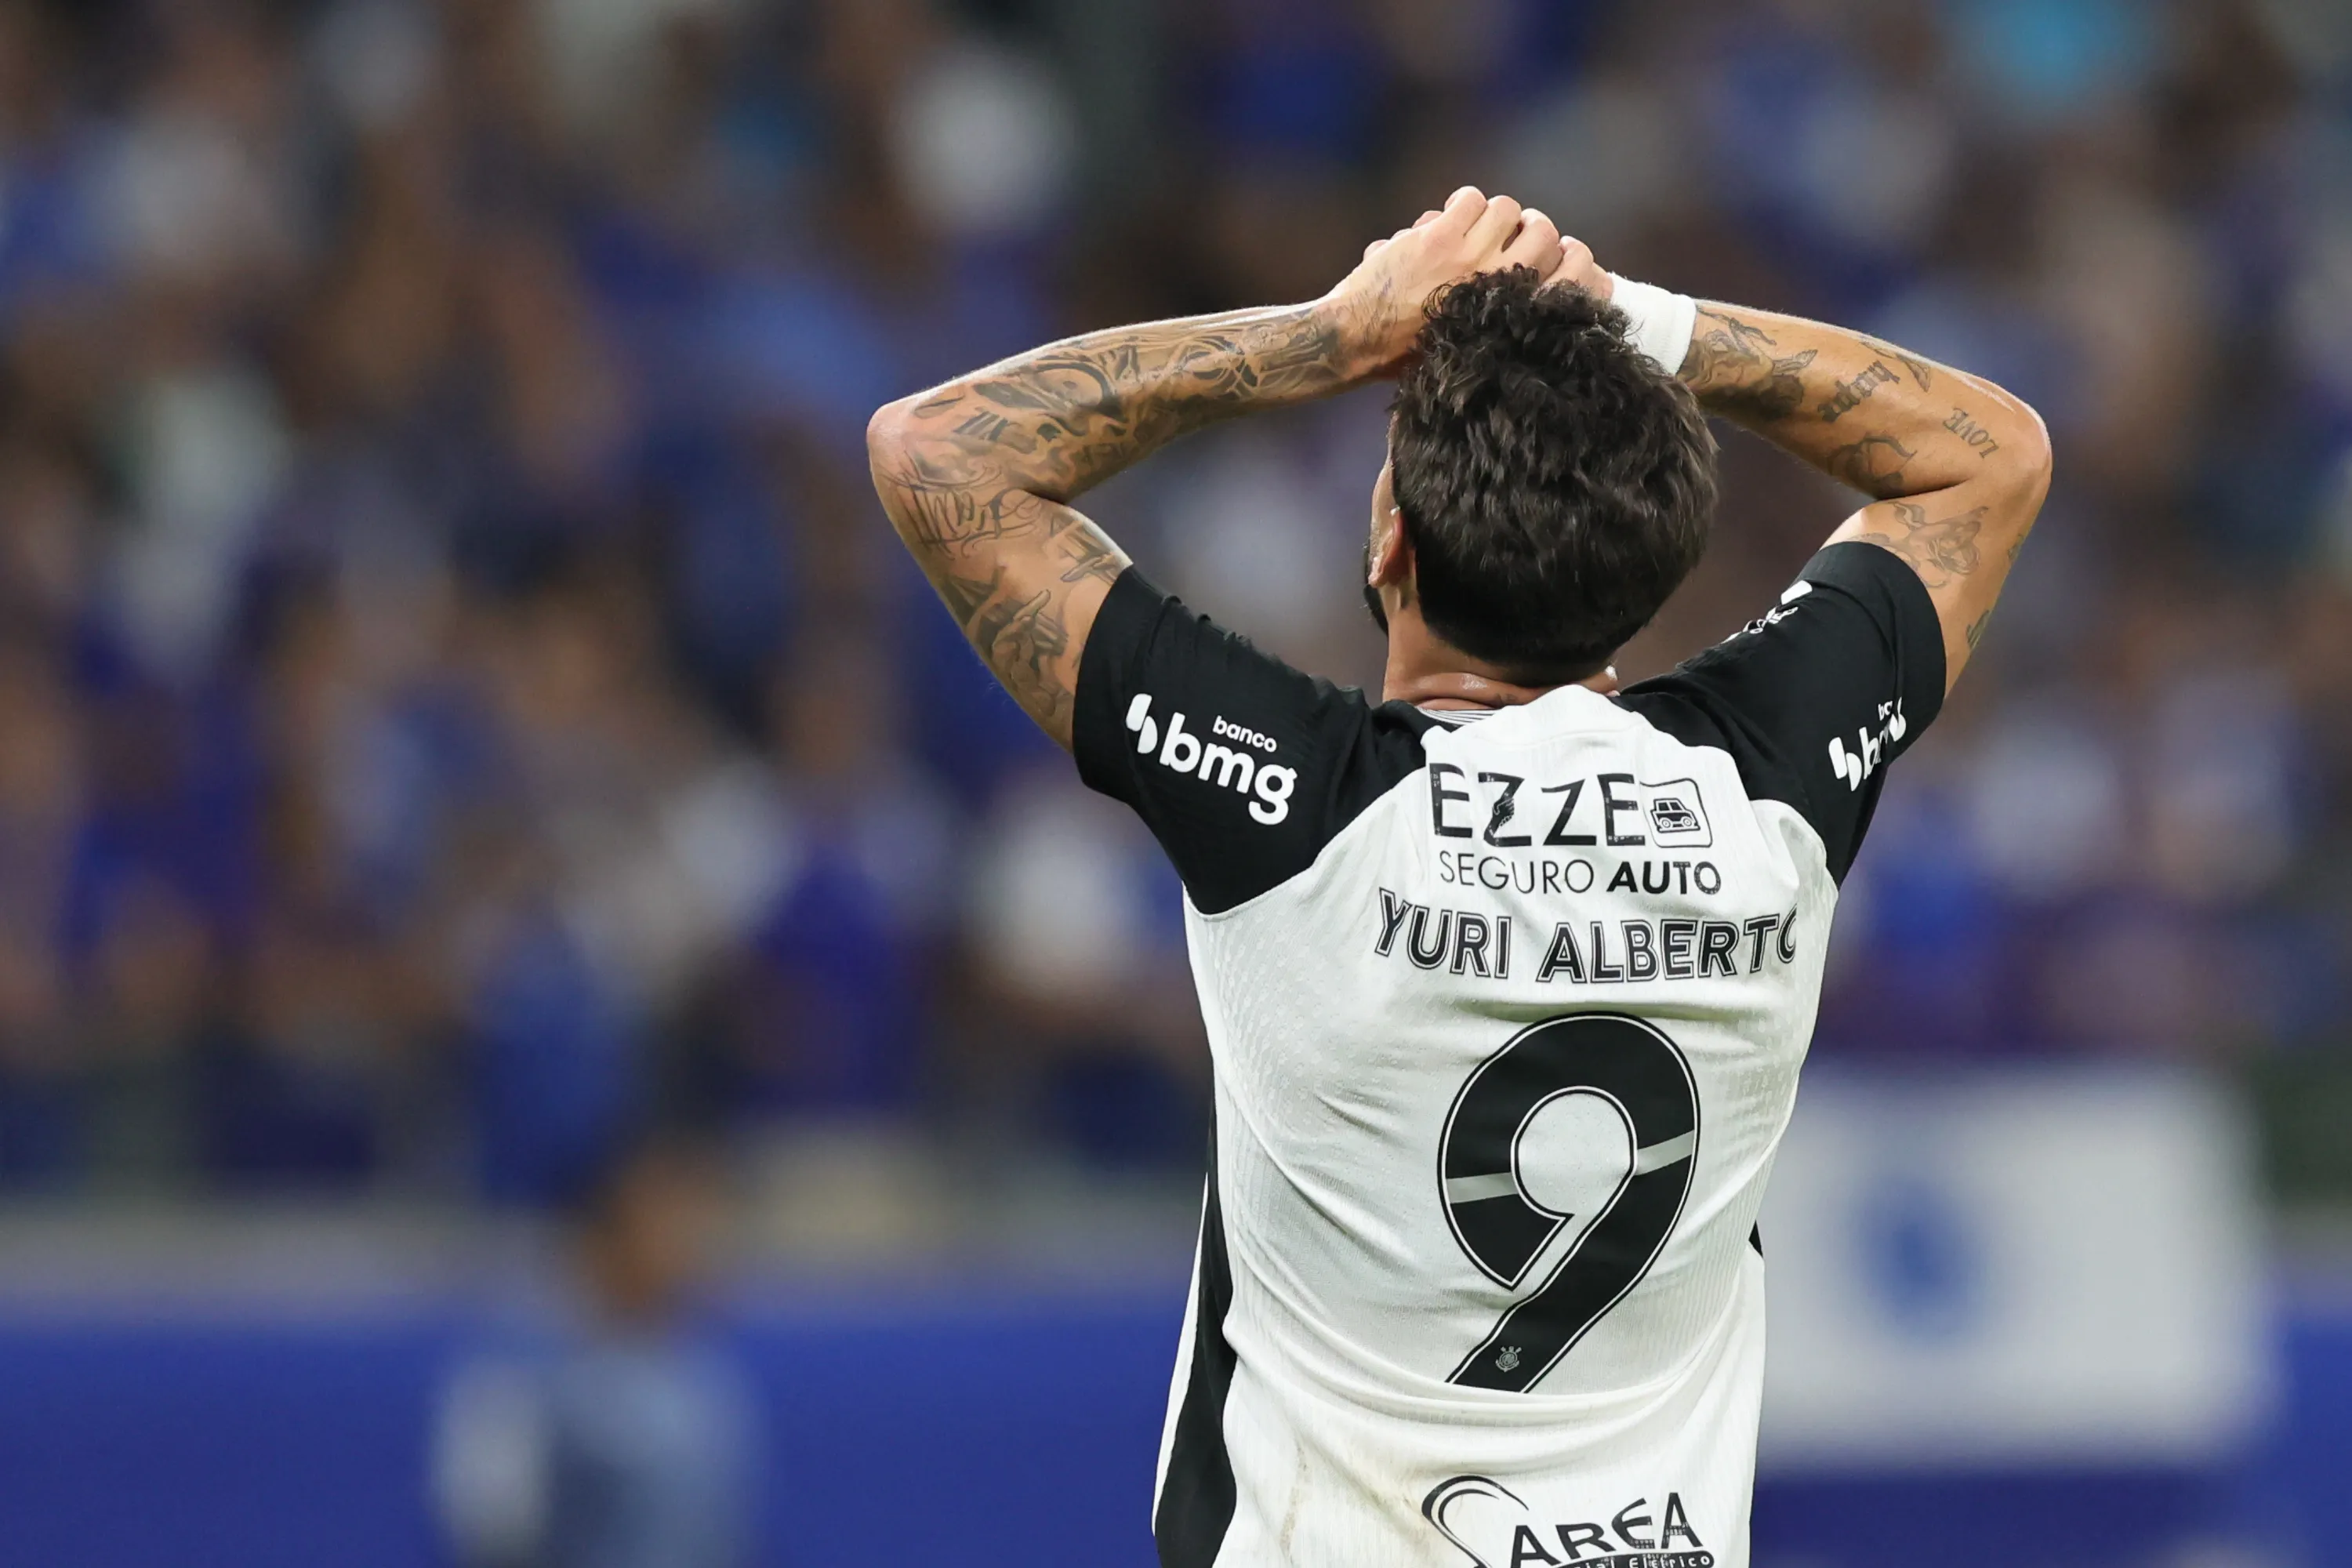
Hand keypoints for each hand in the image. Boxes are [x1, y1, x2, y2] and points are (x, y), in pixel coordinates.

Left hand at [1322, 186, 1574, 376]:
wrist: (1360, 340)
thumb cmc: (1411, 351)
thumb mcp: (1473, 345)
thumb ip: (1506, 316)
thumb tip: (1538, 284)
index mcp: (1514, 316)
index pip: (1573, 273)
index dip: (1571, 255)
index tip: (1560, 252)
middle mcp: (1502, 287)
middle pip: (1547, 234)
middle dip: (1533, 229)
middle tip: (1513, 234)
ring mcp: (1471, 259)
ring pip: (1507, 209)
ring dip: (1492, 214)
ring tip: (1474, 227)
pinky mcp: (1441, 238)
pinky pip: (1471, 199)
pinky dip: (1462, 203)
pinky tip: (1449, 218)